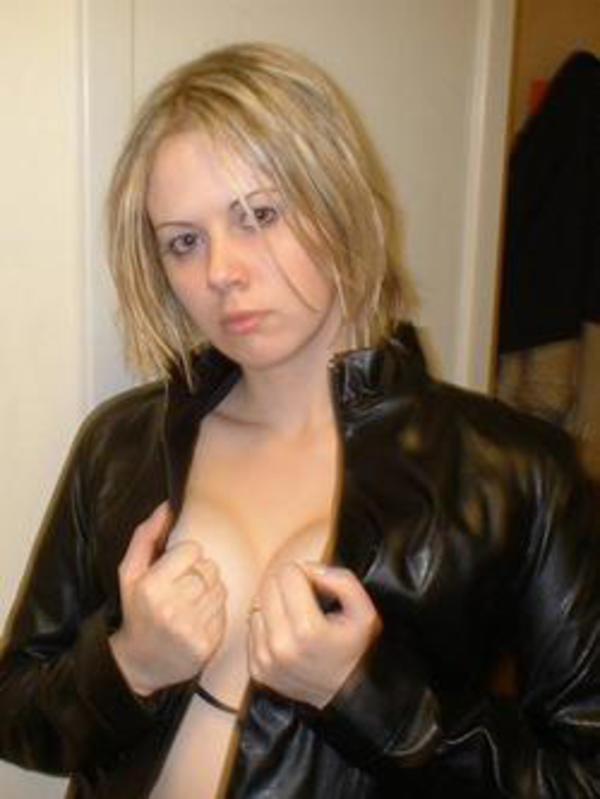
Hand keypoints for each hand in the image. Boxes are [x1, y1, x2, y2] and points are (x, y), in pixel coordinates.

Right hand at [109, 502, 226, 695]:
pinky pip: (224, 611)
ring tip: (190, 603)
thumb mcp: (130, 573)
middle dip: (199, 573)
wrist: (139, 663)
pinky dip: (214, 611)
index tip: (174, 569)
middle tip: (183, 587)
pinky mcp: (207, 644)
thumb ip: (146, 536)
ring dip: (209, 591)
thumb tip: (167, 505)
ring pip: (220, 588)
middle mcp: (171, 609)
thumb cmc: (137, 610)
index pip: (192, 550)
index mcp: (151, 587)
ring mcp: (191, 628)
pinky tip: (197, 619)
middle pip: (209, 568)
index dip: (185, 556)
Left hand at [247, 561, 381, 708]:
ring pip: (258, 603)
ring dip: (276, 603)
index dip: (307, 574)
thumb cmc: (354, 653)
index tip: (318, 587)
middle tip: (308, 598)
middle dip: (289, 584)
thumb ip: (343, 581)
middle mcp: (281, 646)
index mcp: (307, 630)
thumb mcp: (364, 612)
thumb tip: (312, 570)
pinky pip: (253, 626)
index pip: (288, 573)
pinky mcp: (257, 668)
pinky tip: (288, 633)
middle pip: (269, 585)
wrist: (344, 698)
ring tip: (298, 616)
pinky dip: (268, 624)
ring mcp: (266, 659)